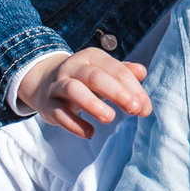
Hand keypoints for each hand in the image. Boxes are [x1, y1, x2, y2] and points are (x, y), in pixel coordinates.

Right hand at [21, 47, 152, 137]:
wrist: (44, 81)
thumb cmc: (83, 79)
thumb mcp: (103, 72)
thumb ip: (123, 73)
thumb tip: (142, 72)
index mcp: (92, 58)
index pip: (116, 70)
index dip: (133, 88)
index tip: (146, 108)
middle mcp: (73, 67)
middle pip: (95, 77)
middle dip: (117, 92)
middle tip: (134, 109)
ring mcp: (58, 84)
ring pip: (73, 89)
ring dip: (92, 104)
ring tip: (109, 117)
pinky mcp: (47, 103)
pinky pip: (58, 112)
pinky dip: (73, 123)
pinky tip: (89, 132)